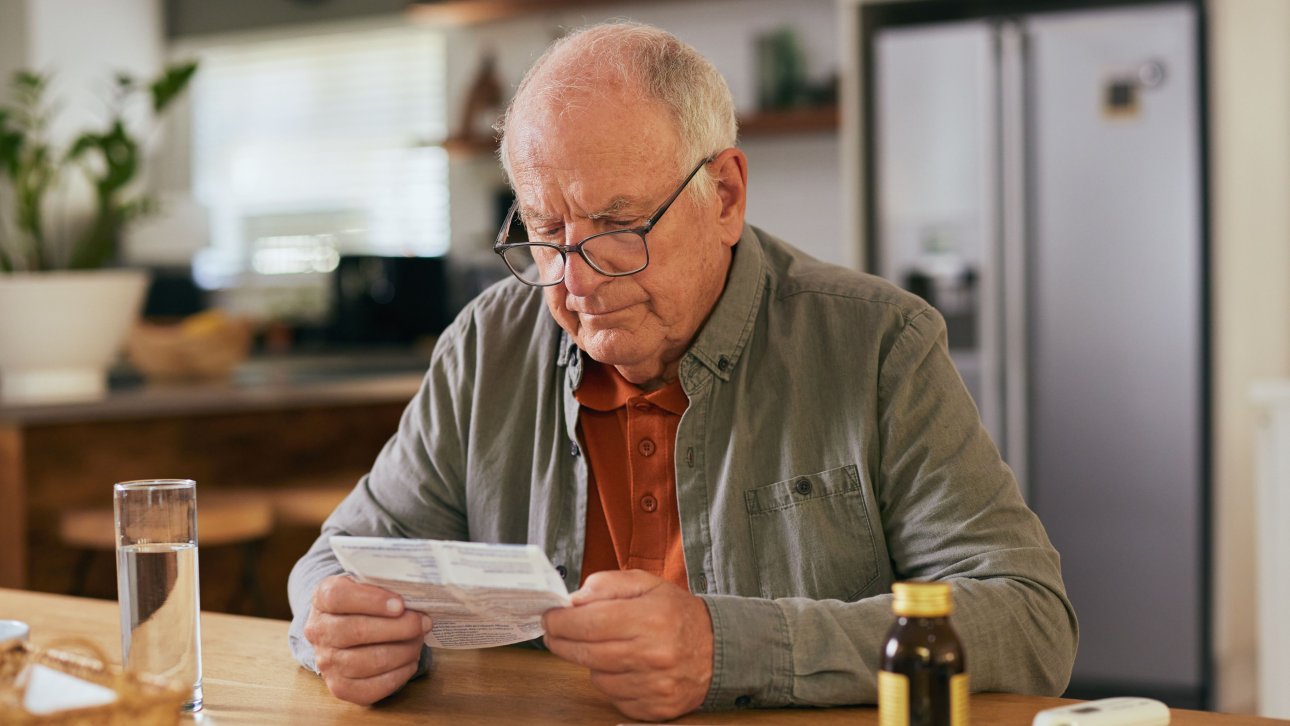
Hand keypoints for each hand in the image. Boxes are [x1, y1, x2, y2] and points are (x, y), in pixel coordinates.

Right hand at [303, 575, 430, 704]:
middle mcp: (318, 631)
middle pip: (356, 630)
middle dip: (398, 627)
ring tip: (418, 640)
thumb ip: (385, 584)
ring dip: (402, 651)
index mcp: (322, 598)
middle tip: (423, 623)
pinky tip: (410, 661)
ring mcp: (326, 662)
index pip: (338, 596)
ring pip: (366, 661)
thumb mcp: (369, 584)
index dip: (371, 600)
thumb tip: (416, 594)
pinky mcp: (340, 687)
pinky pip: (371, 688)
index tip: (401, 604)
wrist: (347, 628)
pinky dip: (398, 675)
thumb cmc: (366, 603)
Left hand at [542, 570, 712, 720]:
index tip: (549, 617)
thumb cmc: (677, 613)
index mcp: (650, 617)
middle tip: (554, 633)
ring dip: (591, 662)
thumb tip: (573, 600)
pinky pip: (614, 698)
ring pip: (597, 678)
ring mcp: (655, 685)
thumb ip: (608, 584)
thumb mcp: (646, 584)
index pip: (589, 622)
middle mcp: (653, 654)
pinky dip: (611, 683)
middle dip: (562, 642)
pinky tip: (622, 667)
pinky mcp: (656, 708)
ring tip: (603, 647)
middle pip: (587, 653)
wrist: (718, 648)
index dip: (561, 621)